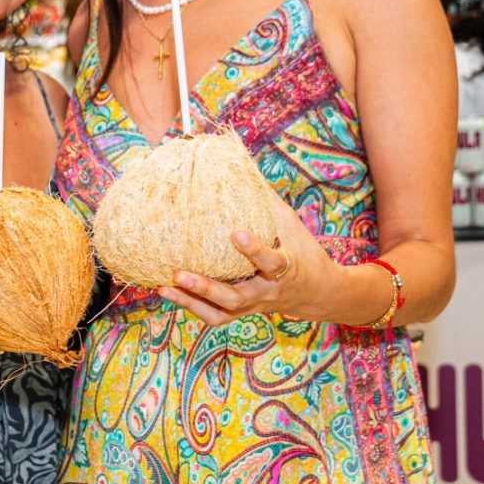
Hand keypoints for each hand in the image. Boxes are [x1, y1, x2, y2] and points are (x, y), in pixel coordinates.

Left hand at [162, 209, 350, 328]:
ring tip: (165, 286)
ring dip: (191, 301)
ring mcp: (254, 305)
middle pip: (235, 297)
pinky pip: (216, 316)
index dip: (254, 250)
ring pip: (221, 312)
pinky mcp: (243, 312)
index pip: (271, 263)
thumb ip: (267, 202)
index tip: (235, 232)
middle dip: (206, 287)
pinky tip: (169, 292)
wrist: (318, 293)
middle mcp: (267, 292)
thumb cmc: (304, 252)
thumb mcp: (291, 225)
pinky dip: (192, 307)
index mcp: (286, 270)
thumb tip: (240, 167)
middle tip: (179, 272)